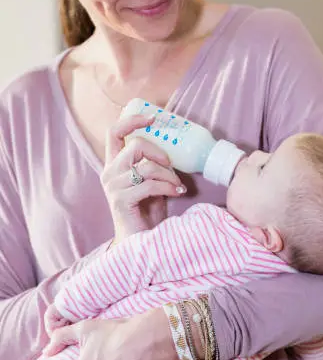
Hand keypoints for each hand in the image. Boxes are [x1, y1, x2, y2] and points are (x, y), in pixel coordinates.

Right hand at [101, 114, 185, 240]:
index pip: (114, 132)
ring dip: (168, 175)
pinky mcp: (120, 200)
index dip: (132, 120)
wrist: (141, 241)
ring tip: (177, 185)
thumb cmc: (148, 210)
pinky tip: (177, 192)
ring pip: (146, 166)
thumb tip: (174, 146)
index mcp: (114, 164)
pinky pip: (149, 184)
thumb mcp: (152, 181)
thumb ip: (153, 164)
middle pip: (135, 144)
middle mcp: (109, 172)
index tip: (154, 118)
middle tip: (172, 165)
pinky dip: (168, 187)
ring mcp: (112, 186)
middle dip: (160, 153)